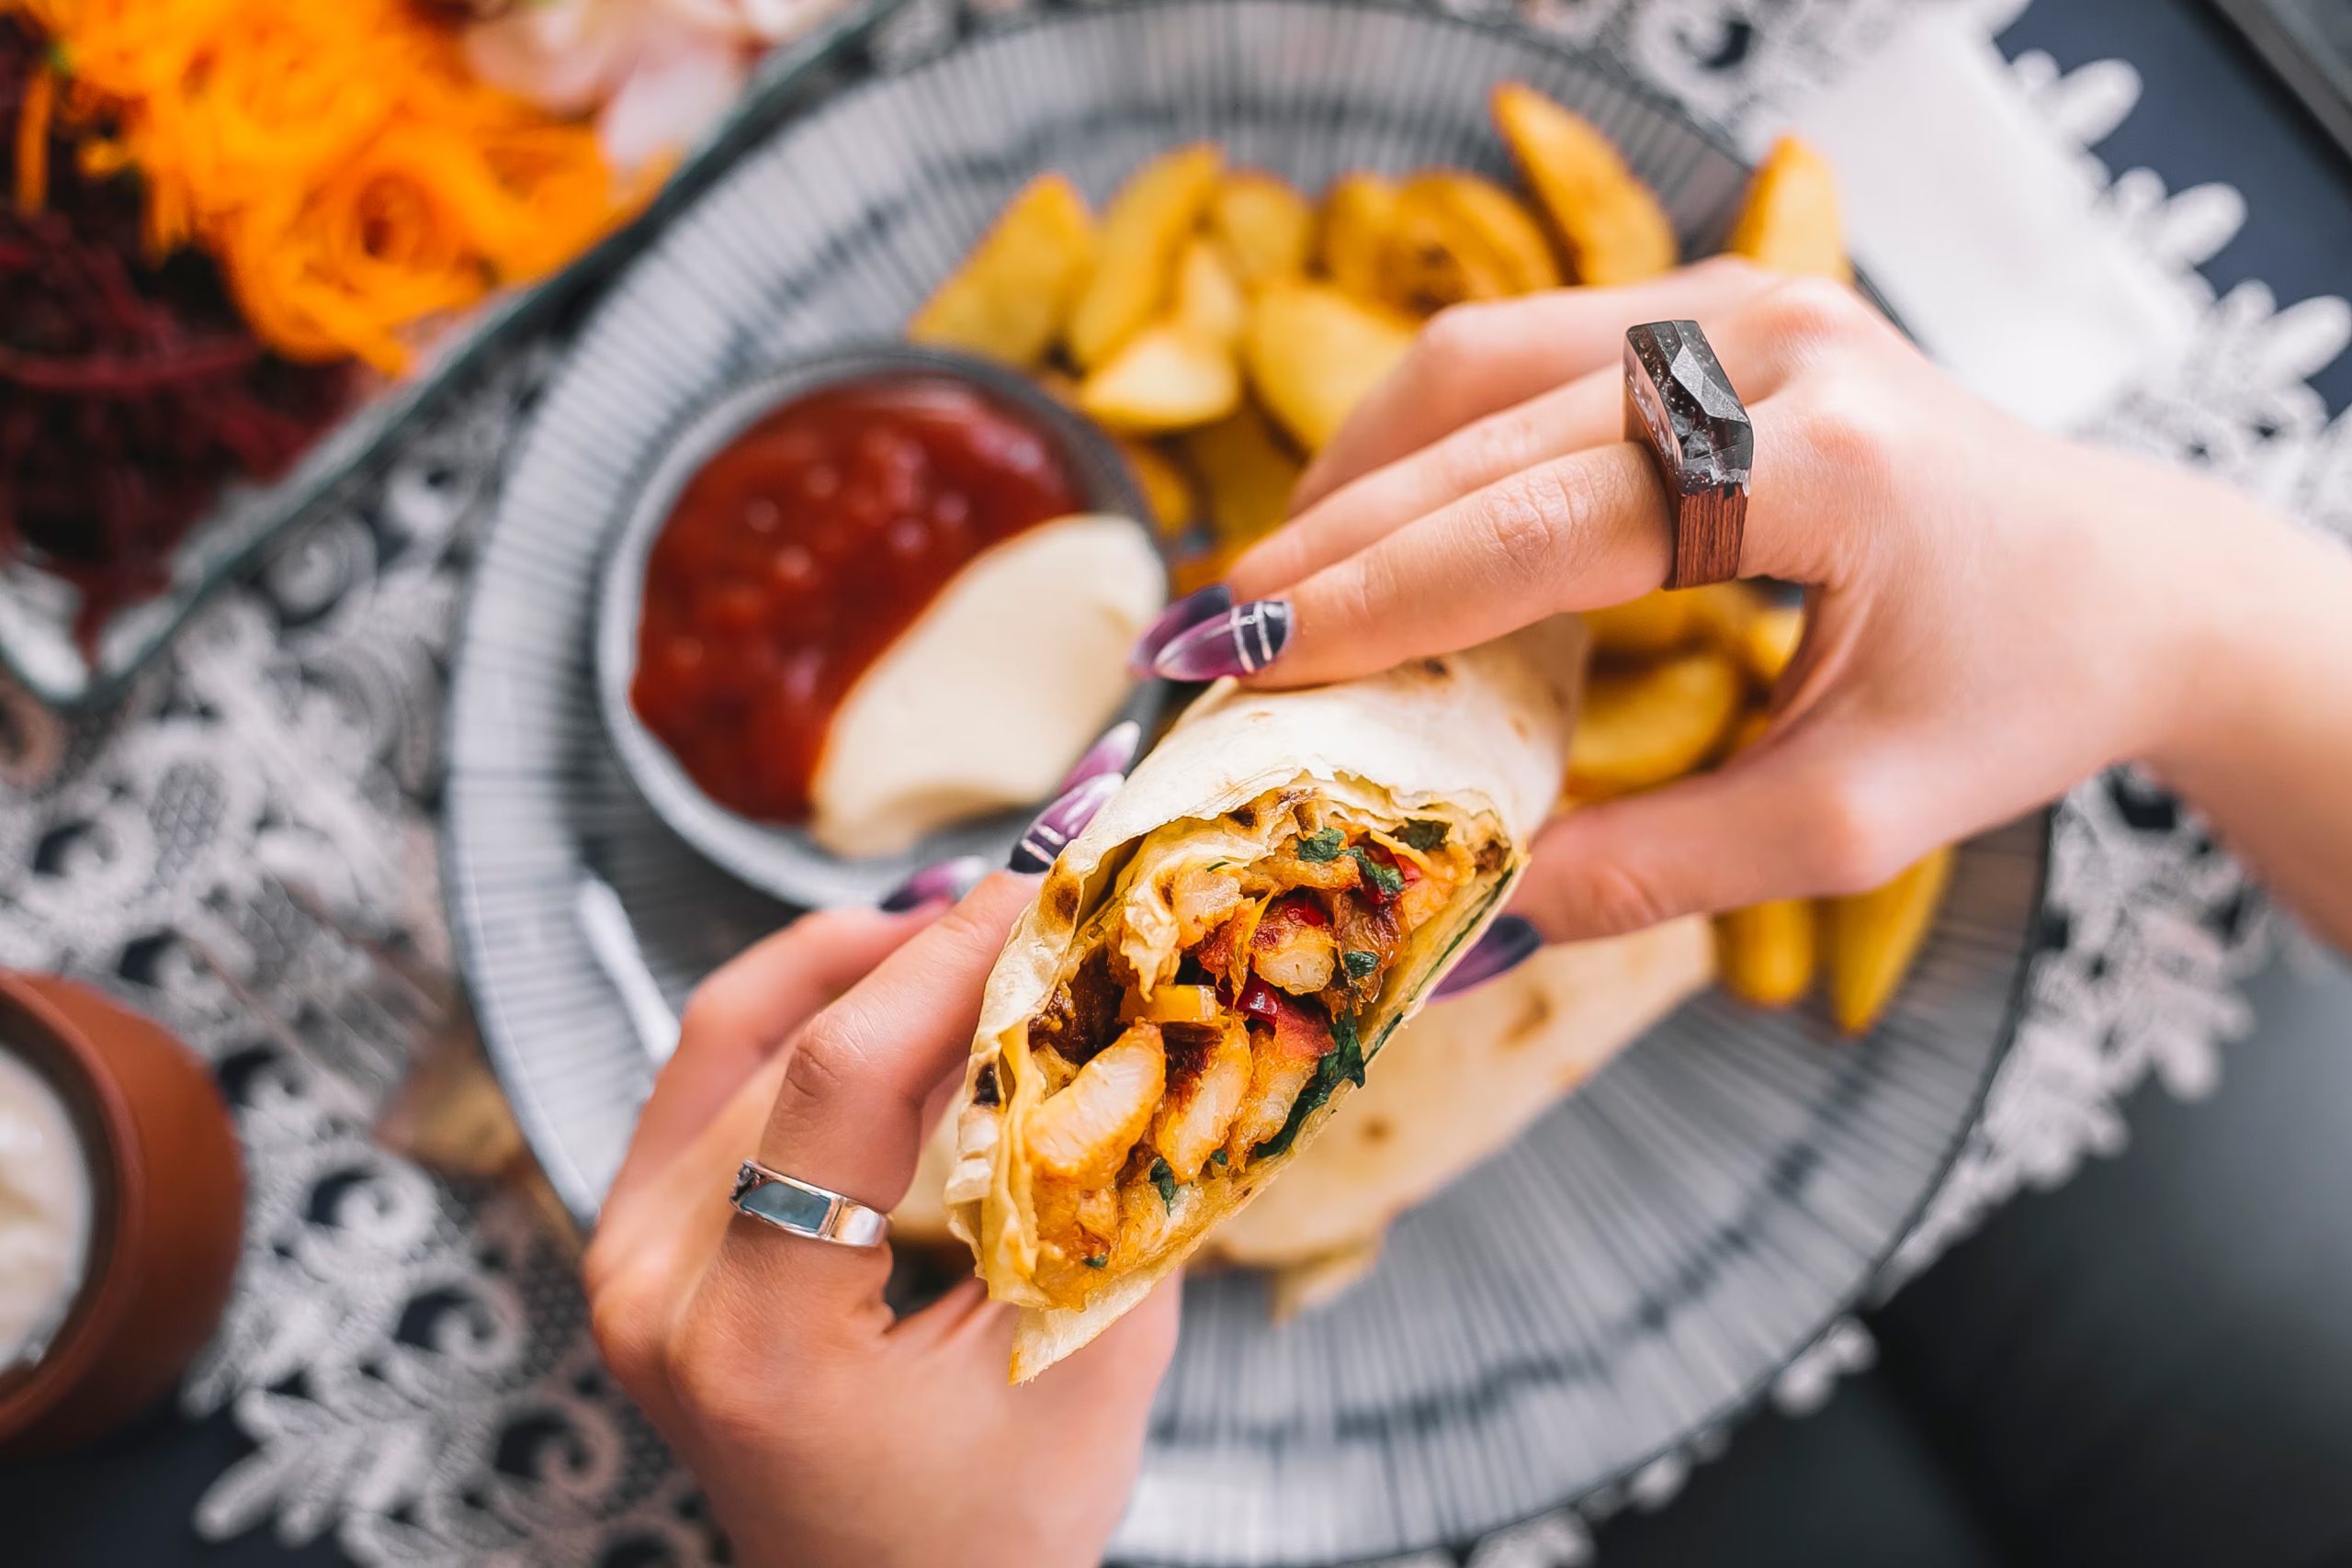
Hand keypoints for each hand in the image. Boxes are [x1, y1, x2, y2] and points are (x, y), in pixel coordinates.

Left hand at [584, 877, 1180, 1567]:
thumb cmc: (991, 1528)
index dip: (956, 952)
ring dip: (874, 965)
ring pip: (748, 1037)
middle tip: (1051, 889)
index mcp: (756, 1338)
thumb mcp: (1085, 1360)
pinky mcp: (631, 1235)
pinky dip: (812, 1004)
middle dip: (933, 949)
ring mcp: (622, 1259)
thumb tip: (1153, 1001)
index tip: (1053, 877)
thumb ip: (1111, 1178)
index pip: (843, 1077)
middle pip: (793, 1044)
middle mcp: (652, 1289)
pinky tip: (897, 966)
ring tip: (993, 923)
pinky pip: (716, 1068)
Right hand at [1150, 260, 2351, 943]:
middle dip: (1323, 542)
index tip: (1238, 666)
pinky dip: (1421, 445)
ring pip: (1476, 362)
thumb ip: (1652, 871)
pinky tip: (1371, 532)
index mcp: (1825, 462)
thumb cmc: (2008, 698)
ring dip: (1354, 478)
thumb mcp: (1848, 822)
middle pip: (1477, 424)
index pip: (1539, 523)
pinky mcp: (1718, 306)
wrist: (2126, 581)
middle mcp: (1774, 342)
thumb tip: (1459, 925)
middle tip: (1203, 646)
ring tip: (1271, 601)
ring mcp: (1743, 301)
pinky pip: (1521, 354)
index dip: (1374, 600)